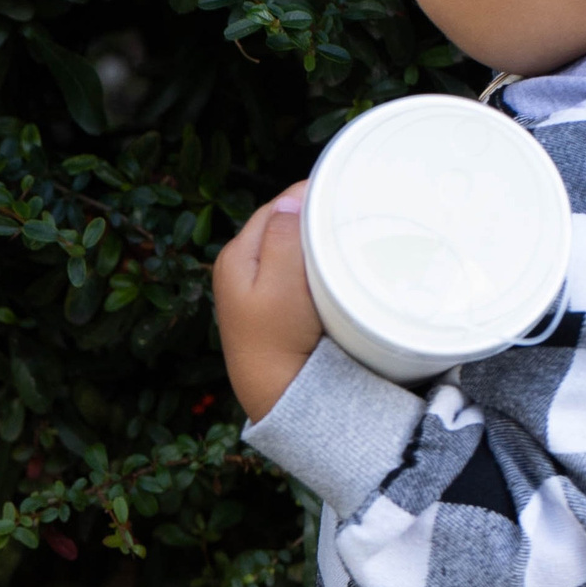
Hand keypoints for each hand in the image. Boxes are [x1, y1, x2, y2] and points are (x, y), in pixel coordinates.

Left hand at [212, 181, 323, 422]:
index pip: (275, 209)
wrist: (277, 394)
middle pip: (282, 225)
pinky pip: (293, 269)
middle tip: (349, 212)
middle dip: (312, 216)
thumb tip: (290, 202)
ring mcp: (254, 287)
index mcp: (236, 256)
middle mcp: (240, 267)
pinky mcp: (271, 304)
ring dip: (312, 240)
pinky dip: (312, 262)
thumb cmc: (277, 343)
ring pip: (288, 246)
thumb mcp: (281, 287)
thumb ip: (283, 241)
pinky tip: (331, 266)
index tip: (342, 191)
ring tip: (343, 234)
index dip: (308, 197)